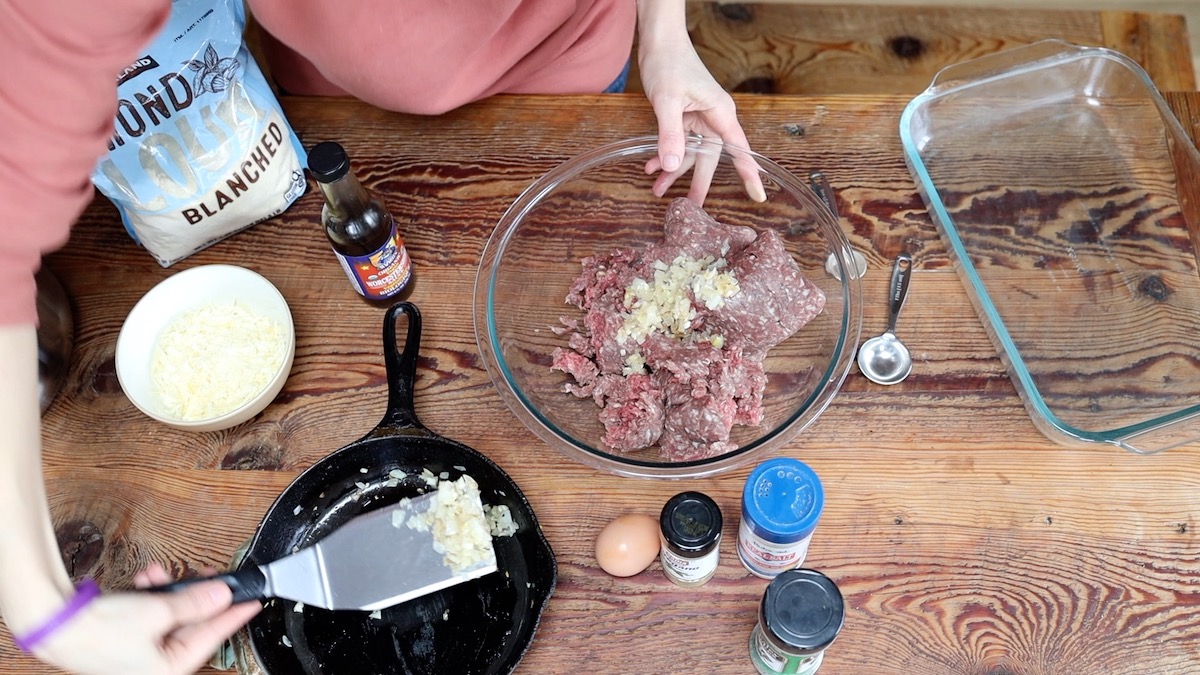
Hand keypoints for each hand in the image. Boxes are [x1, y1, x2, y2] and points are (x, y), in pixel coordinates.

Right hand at [29, 564, 259, 674]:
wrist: (56, 624)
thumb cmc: (99, 631)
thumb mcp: (158, 612)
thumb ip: (196, 603)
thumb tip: (221, 595)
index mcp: (170, 669)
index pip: (214, 637)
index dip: (235, 615)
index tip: (253, 601)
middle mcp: (157, 664)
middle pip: (194, 625)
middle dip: (198, 596)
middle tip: (212, 576)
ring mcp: (142, 652)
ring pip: (172, 616)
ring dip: (172, 591)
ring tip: (165, 575)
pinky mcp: (128, 637)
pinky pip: (152, 614)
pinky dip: (153, 595)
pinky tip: (148, 579)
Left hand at [636, 4, 765, 204]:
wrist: (659, 42)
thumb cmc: (669, 63)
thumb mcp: (667, 101)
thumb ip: (670, 135)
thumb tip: (671, 165)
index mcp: (720, 114)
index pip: (739, 149)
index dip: (748, 172)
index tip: (758, 194)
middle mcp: (714, 119)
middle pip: (711, 158)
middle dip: (698, 183)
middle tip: (692, 208)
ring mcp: (699, 119)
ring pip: (691, 154)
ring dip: (673, 171)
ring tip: (657, 191)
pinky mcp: (685, 118)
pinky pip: (678, 143)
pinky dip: (664, 155)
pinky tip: (650, 167)